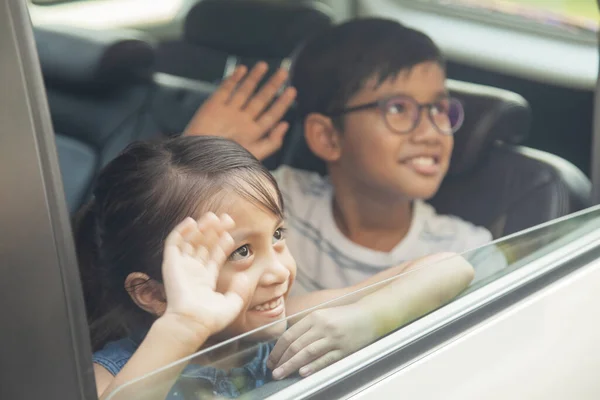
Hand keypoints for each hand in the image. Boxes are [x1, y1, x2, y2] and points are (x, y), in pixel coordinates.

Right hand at [161, 213, 249, 339]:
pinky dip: (180, 231)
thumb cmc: (211, 319)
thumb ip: (241, 291)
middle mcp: (193, 271)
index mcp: (205, 280)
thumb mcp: (233, 305)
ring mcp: (181, 267)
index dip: (222, 243)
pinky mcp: (170, 264)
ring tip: (213, 217)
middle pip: (203, 245)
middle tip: (226, 218)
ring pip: (190, 241)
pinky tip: (192, 222)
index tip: (231, 233)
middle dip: (214, 231)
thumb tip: (245, 276)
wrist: (192, 322)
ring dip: (200, 228)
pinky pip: (173, 243)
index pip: (214, 256)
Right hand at [183, 62, 296, 160]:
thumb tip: (286, 125)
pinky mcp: (213, 106)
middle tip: (284, 72)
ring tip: (264, 65)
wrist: (198, 161)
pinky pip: (225, 89)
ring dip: (254, 78)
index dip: (282, 103)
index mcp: (253, 133)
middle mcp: (242, 121)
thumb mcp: (255, 155)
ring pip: (244, 91)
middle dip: (272, 86)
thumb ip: (272, 142)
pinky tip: (243, 69)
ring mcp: (227, 112)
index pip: (271, 114)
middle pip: (261, 100)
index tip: (293, 90)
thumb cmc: (227, 162)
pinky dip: (233, 79)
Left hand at [267, 304, 377, 379]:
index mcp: (314, 317)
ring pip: (308, 353)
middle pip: (296, 345)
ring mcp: (334, 338)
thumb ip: (306, 327)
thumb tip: (287, 346)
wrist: (369, 315)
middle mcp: (322, 326)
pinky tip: (302, 373)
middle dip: (281, 360)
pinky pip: (326, 359)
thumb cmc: (344, 317)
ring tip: (281, 374)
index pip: (290, 335)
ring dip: (291, 365)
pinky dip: (313, 366)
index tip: (271, 360)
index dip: (277, 349)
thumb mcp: (323, 315)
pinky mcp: (344, 349)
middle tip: (273, 371)